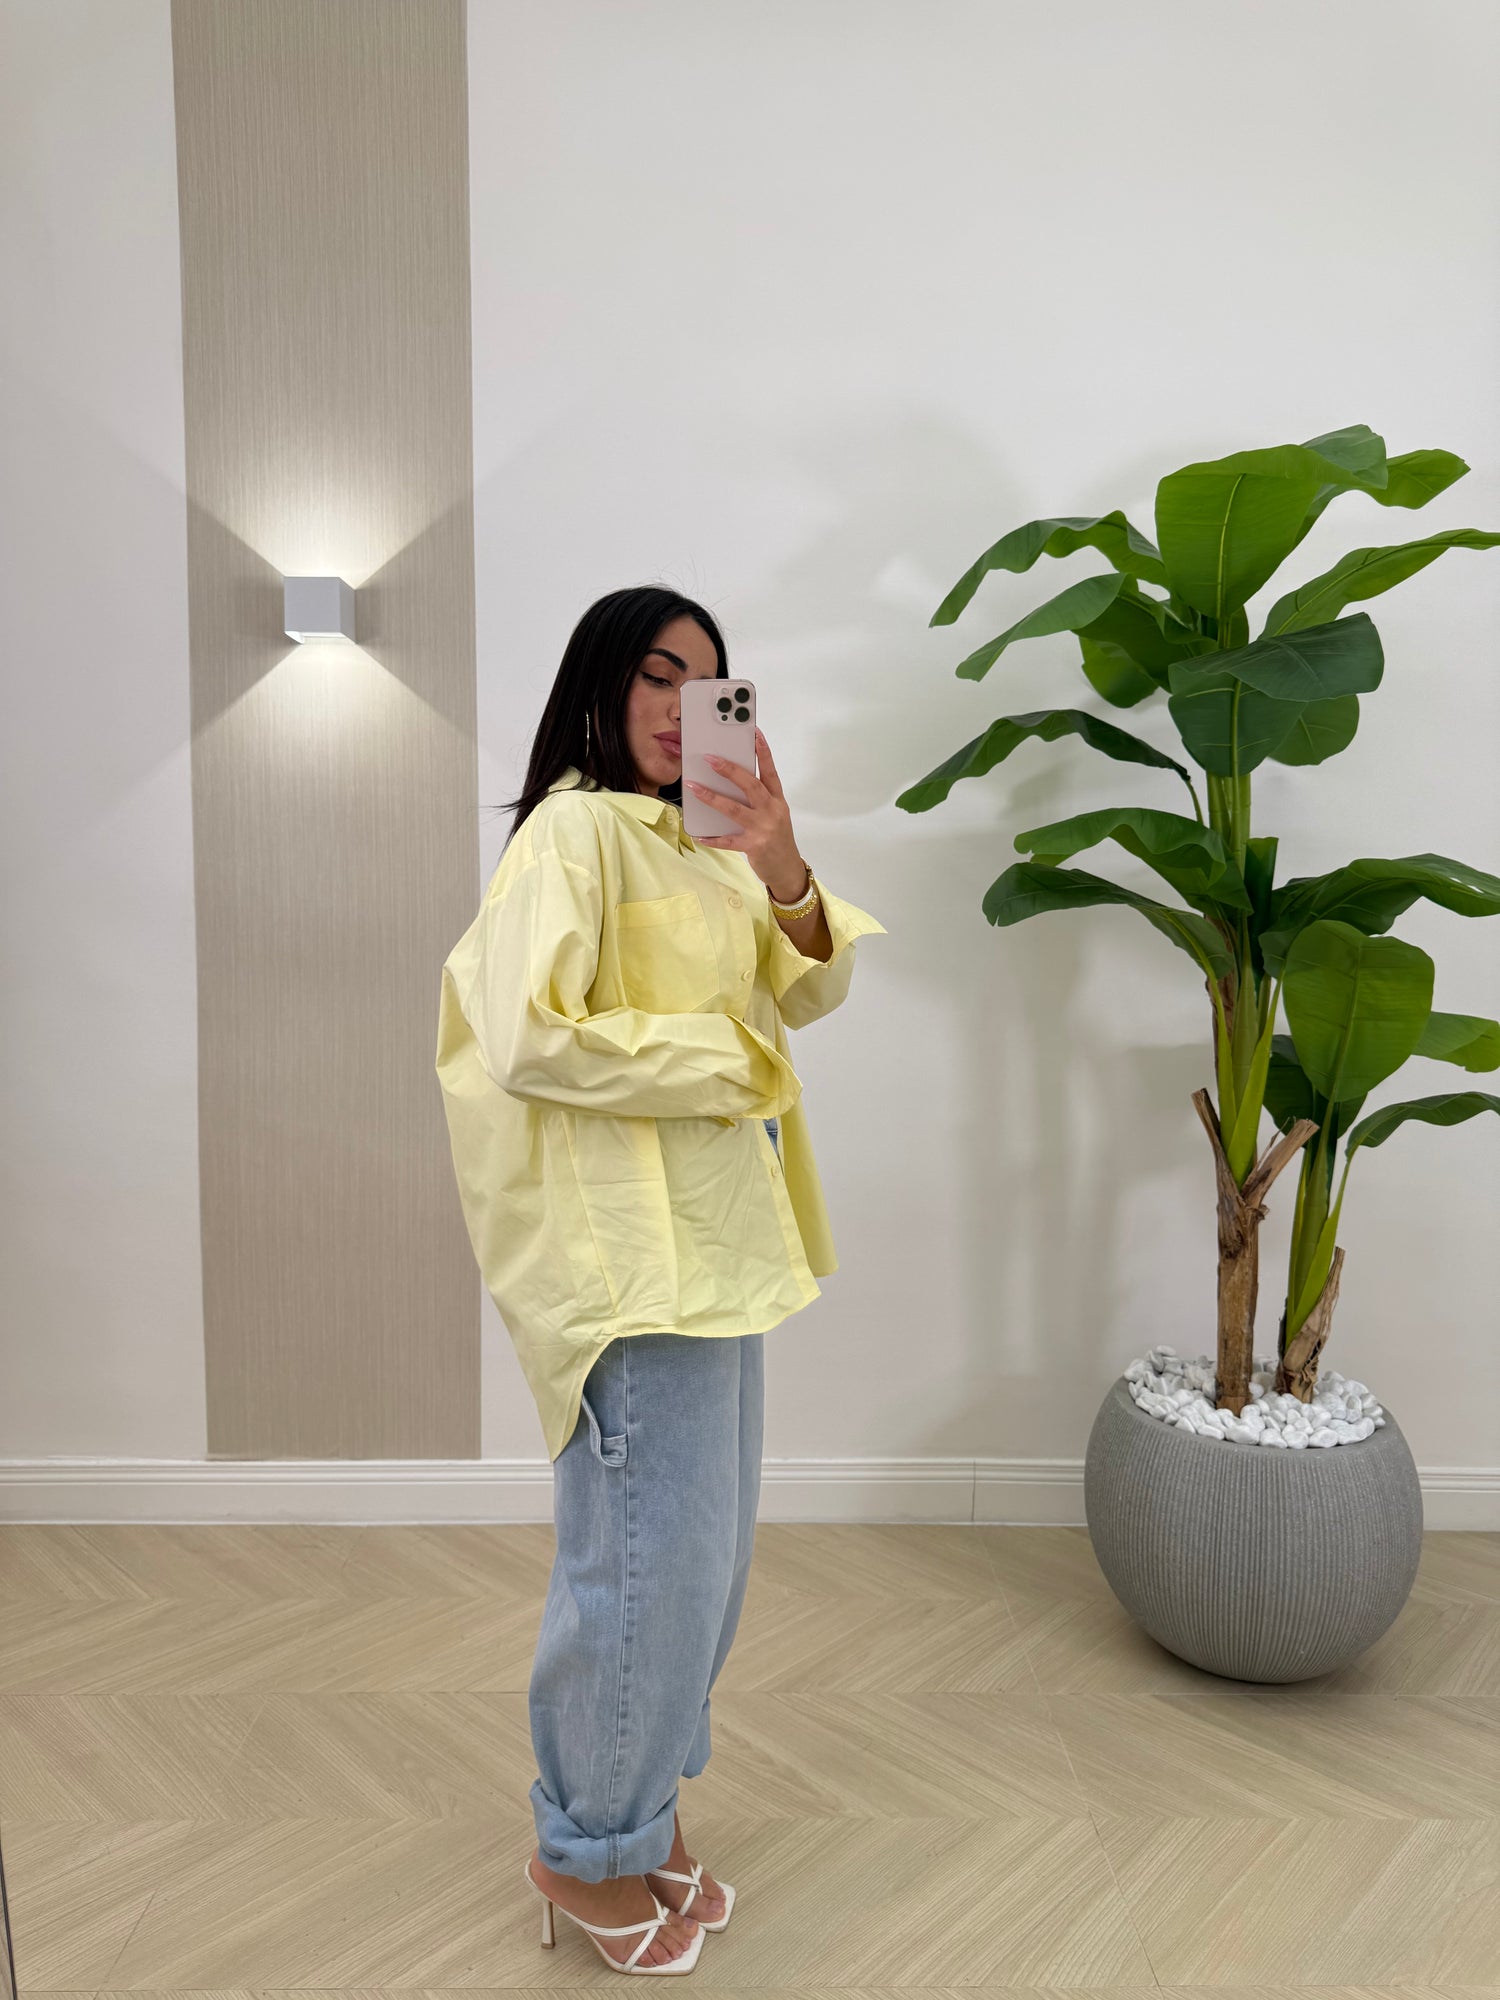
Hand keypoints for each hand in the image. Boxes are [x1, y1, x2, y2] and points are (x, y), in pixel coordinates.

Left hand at [685, 727, 808, 902]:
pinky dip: (713, 838)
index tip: (754, 733)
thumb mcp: (774, 814)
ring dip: (712, 797)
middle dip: (730, 770)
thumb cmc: (776, 837)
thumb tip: (729, 782)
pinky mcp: (754, 846)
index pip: (770, 771)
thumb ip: (757, 799)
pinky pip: (728, 841)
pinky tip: (700, 834)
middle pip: (751, 785)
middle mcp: (772, 811)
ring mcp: (763, 829)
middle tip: (710, 758)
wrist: (787, 868)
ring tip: (694, 787)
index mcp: (777, 800)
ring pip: (735, 809)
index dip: (763, 752)